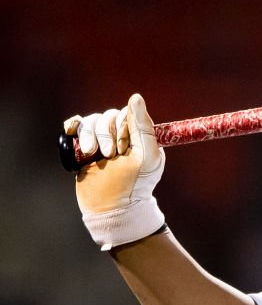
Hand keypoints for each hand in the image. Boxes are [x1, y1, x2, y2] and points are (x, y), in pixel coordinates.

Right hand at [63, 93, 165, 249]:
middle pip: (107, 116)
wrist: (114, 208)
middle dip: (106, 134)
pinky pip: (76, 126)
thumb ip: (143, 127)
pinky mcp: (83, 148)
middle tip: (110, 154)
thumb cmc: (136, 184)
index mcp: (139, 136)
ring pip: (91, 122)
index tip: (123, 148)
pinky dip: (73, 125)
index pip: (127, 114)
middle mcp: (120, 135)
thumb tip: (135, 97)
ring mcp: (101, 141)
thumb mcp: (147, 155)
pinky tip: (71, 132)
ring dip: (90, 135)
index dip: (123, 127)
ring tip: (93, 154)